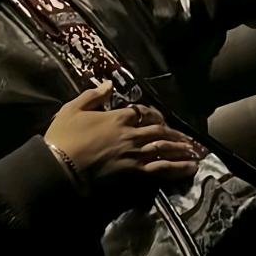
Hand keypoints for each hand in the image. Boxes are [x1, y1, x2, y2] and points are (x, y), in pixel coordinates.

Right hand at [44, 81, 200, 193]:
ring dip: (181, 150)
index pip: (142, 112)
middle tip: (188, 140)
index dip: (153, 114)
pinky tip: (188, 169)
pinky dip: (176, 168)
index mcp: (117, 117)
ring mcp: (133, 153)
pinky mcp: (132, 171)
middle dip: (174, 134)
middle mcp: (130, 133)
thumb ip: (93, 96)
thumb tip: (109, 84)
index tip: (159, 119)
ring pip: (163, 149)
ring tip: (195, 153)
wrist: (60, 165)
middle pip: (158, 131)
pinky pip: (159, 168)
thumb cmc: (63, 136)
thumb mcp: (72, 109)